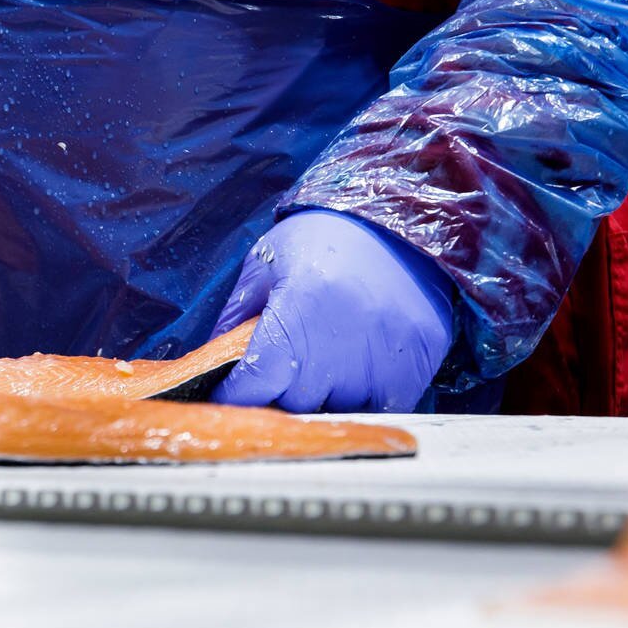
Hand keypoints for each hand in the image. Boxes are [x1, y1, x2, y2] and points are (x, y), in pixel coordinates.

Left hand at [210, 210, 455, 413]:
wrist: (394, 216)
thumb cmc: (322, 238)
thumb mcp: (264, 267)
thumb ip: (234, 319)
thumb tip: (211, 367)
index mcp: (298, 314)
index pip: (254, 386)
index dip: (236, 396)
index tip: (230, 396)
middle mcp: (341, 345)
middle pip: (293, 405)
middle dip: (278, 393)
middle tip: (281, 367)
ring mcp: (383, 361)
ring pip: (336, 411)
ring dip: (323, 397)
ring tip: (324, 359)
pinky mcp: (415, 368)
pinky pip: (380, 408)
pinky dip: (362, 398)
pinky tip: (356, 369)